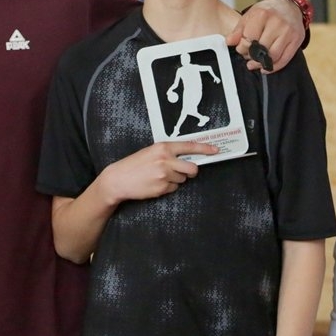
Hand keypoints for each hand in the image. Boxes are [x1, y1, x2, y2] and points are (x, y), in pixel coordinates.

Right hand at [96, 141, 216, 204]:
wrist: (118, 179)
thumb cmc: (134, 164)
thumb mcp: (151, 152)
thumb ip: (168, 153)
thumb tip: (187, 158)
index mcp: (163, 147)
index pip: (190, 146)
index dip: (205, 148)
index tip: (216, 150)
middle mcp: (166, 160)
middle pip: (192, 168)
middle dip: (191, 172)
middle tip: (183, 172)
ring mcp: (164, 175)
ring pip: (182, 180)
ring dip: (176, 180)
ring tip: (159, 177)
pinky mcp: (162, 188)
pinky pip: (174, 189)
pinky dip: (168, 188)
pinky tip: (155, 184)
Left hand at [228, 0, 302, 72]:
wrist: (289, 5)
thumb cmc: (267, 12)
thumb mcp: (250, 15)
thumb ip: (238, 30)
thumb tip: (229, 42)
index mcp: (263, 14)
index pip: (249, 38)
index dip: (242, 46)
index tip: (241, 48)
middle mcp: (277, 22)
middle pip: (261, 48)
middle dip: (251, 55)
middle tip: (248, 56)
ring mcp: (289, 32)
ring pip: (273, 56)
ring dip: (261, 63)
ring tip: (255, 62)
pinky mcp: (297, 40)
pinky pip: (284, 59)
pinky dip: (274, 67)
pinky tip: (266, 66)